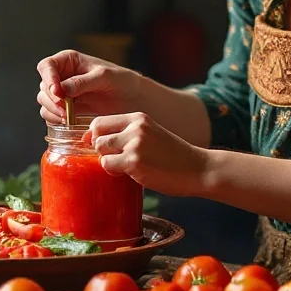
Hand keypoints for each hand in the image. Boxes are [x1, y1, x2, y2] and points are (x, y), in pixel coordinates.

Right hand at [37, 49, 137, 123]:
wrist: (133, 100)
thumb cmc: (122, 82)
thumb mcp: (104, 77)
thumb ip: (81, 82)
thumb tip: (60, 89)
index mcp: (69, 61)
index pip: (47, 66)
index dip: (48, 79)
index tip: (58, 92)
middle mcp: (62, 75)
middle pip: (44, 86)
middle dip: (52, 99)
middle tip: (65, 109)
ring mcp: (63, 93)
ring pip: (45, 101)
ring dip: (52, 110)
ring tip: (68, 116)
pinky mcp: (66, 108)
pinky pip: (51, 114)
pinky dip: (55, 119)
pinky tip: (68, 121)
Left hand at [90, 113, 209, 197]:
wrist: (198, 169)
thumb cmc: (172, 156)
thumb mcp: (150, 134)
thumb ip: (127, 134)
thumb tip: (92, 140)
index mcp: (138, 118)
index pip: (100, 122)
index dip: (94, 136)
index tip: (100, 148)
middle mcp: (135, 127)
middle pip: (97, 136)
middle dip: (101, 150)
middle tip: (115, 160)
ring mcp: (135, 144)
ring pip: (100, 150)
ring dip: (107, 161)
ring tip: (123, 167)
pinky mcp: (134, 161)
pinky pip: (107, 165)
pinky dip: (113, 171)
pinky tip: (129, 173)